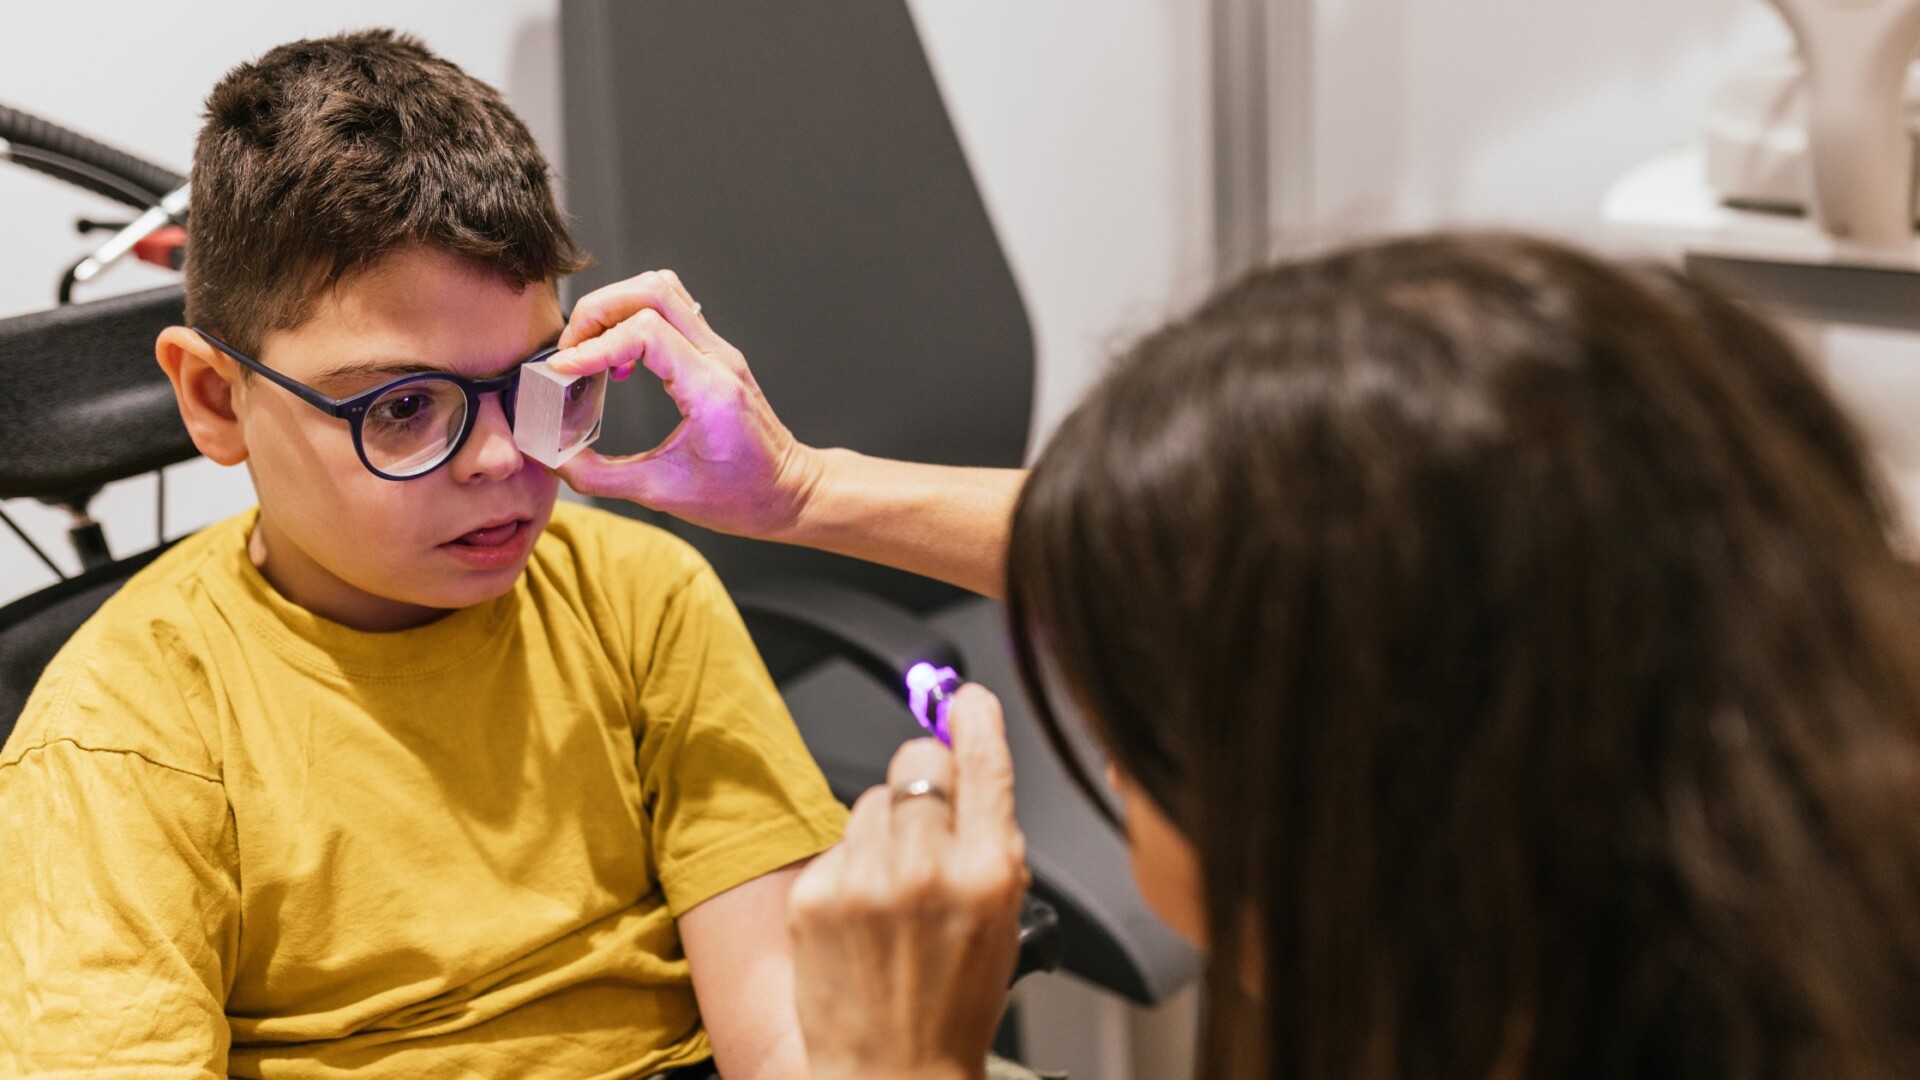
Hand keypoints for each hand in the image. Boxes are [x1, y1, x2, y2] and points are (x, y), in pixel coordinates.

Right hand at [545, 270, 823, 539]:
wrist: (790, 493)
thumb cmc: (741, 497)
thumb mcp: (662, 494)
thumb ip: (599, 476)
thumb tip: (551, 457)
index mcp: (710, 390)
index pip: (645, 333)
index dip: (595, 345)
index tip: (562, 371)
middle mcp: (718, 359)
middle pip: (653, 291)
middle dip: (599, 311)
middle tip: (569, 352)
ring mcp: (720, 351)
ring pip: (664, 290)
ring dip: (617, 307)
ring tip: (590, 349)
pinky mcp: (715, 354)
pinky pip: (672, 311)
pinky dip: (635, 318)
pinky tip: (620, 361)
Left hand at [787, 686, 1030, 1079]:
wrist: (892, 1073)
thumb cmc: (954, 1006)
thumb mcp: (1004, 918)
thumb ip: (992, 840)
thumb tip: (971, 767)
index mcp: (989, 873)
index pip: (983, 761)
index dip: (975, 719)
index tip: (968, 698)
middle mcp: (927, 869)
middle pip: (917, 760)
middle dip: (925, 778)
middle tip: (928, 824)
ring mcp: (865, 881)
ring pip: (872, 798)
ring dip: (885, 826)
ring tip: (894, 889)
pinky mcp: (816, 894)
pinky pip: (836, 841)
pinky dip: (850, 865)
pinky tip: (862, 912)